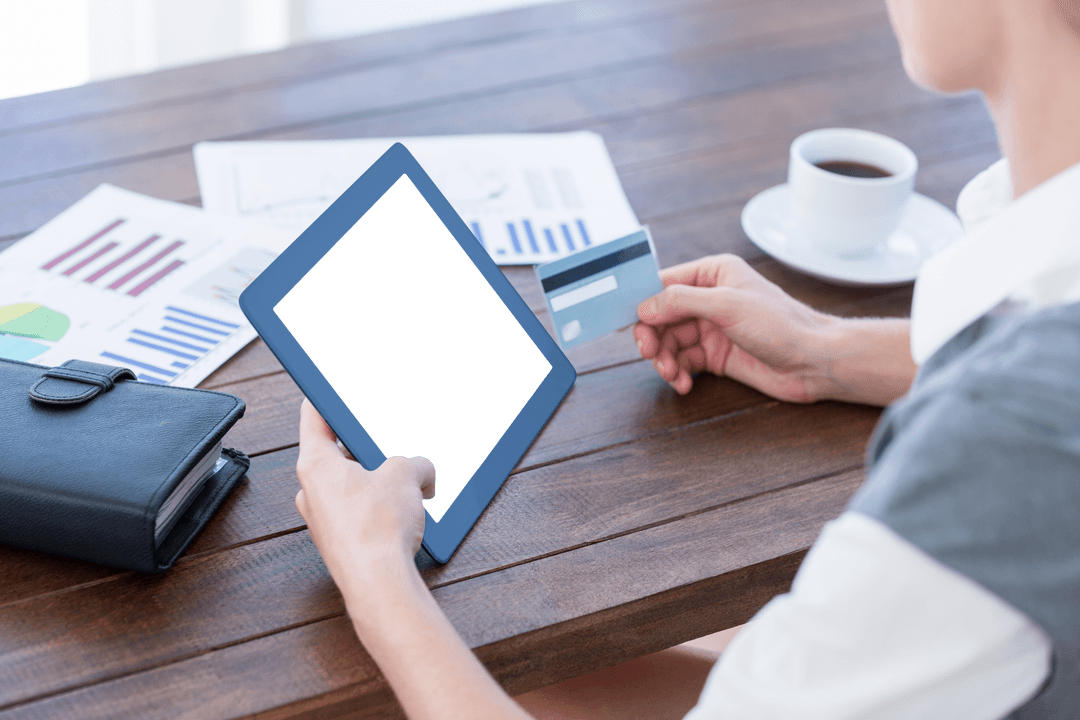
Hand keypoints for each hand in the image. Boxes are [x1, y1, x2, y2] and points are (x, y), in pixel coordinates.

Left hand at [295, 399, 435, 595]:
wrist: (379, 583)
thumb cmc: (376, 528)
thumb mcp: (406, 475)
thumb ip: (415, 464)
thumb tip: (422, 473)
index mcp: (315, 464)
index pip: (313, 416)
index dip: (325, 397)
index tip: (331, 386)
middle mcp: (311, 491)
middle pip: (335, 452)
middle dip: (365, 447)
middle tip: (388, 440)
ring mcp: (323, 518)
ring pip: (350, 485)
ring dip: (375, 480)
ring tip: (406, 480)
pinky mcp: (340, 541)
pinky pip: (359, 511)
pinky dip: (379, 506)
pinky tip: (404, 510)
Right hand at [635, 254, 835, 400]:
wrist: (813, 362)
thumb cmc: (781, 325)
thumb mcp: (727, 305)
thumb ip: (681, 302)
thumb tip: (644, 307)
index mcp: (713, 274)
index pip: (664, 283)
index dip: (642, 301)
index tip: (625, 320)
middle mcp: (709, 299)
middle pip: (661, 316)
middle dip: (652, 336)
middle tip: (649, 353)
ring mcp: (711, 328)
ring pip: (669, 342)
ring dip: (663, 359)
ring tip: (670, 373)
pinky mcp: (715, 355)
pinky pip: (683, 362)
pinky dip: (678, 373)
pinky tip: (683, 383)